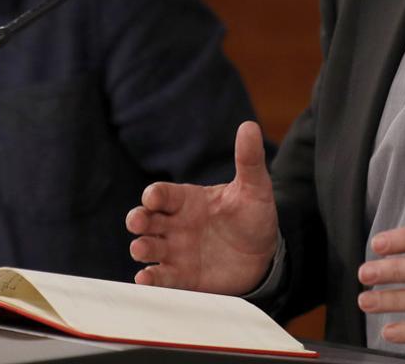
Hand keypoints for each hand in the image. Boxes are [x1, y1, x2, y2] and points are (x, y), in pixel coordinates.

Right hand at [127, 121, 278, 293]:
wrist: (265, 256)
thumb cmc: (254, 217)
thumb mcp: (254, 188)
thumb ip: (248, 160)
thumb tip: (250, 126)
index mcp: (187, 200)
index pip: (162, 194)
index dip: (154, 195)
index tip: (153, 197)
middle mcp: (175, 224)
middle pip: (146, 219)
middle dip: (138, 219)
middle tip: (138, 222)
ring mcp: (176, 251)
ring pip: (148, 247)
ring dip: (141, 247)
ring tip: (142, 248)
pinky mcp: (182, 277)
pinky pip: (161, 277)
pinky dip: (150, 279)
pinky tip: (145, 279)